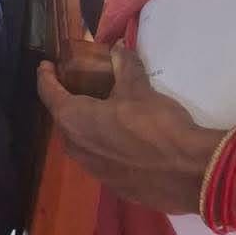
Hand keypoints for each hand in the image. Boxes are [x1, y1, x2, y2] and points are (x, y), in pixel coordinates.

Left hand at [38, 47, 222, 212]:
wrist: (190, 173)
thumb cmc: (155, 125)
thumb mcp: (138, 89)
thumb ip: (124, 66)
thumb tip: (119, 48)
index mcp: (74, 120)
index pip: (49, 93)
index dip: (46, 77)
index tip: (46, 65)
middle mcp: (76, 148)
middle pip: (63, 120)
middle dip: (67, 102)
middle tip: (77, 85)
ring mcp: (94, 171)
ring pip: (81, 142)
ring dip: (85, 126)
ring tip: (99, 110)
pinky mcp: (115, 186)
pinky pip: (101, 160)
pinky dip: (104, 145)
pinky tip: (121, 139)